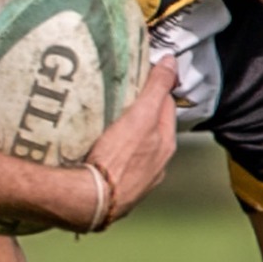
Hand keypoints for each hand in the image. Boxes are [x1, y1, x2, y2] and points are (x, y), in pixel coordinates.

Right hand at [79, 57, 178, 226]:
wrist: (91, 199)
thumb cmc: (117, 157)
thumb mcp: (141, 115)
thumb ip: (157, 88)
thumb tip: (170, 62)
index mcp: (165, 144)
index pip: (166, 106)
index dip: (154, 89)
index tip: (138, 78)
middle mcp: (158, 165)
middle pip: (152, 129)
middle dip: (141, 114)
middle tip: (120, 100)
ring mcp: (139, 182)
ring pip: (136, 150)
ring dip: (126, 138)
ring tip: (106, 126)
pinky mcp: (119, 193)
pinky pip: (119, 168)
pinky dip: (113, 158)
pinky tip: (98, 155)